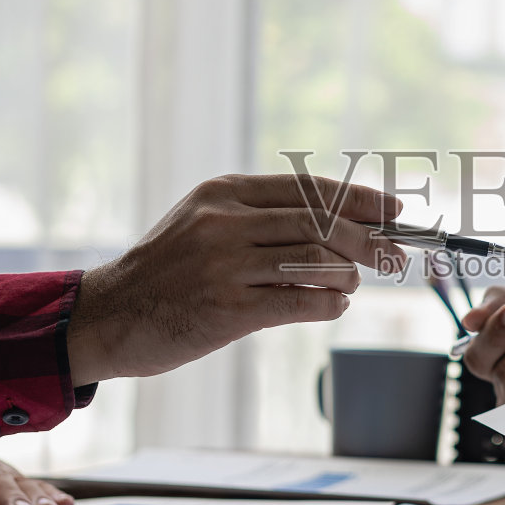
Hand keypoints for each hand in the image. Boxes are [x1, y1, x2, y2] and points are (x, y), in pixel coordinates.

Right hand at [67, 175, 403, 385]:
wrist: (109, 315)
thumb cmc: (166, 272)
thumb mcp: (203, 222)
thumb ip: (260, 217)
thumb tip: (340, 221)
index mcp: (225, 193)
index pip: (310, 189)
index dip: (361, 199)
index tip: (395, 209)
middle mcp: (226, 223)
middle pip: (322, 223)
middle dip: (370, 240)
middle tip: (395, 256)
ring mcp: (226, 267)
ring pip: (317, 262)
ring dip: (348, 275)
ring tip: (349, 285)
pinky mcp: (228, 310)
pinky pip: (300, 303)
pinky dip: (328, 305)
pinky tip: (330, 306)